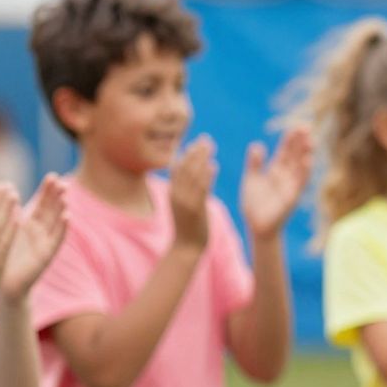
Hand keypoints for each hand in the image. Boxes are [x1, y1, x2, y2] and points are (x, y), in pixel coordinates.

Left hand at [0, 175, 68, 305]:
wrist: (0, 285)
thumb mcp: (0, 232)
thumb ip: (4, 214)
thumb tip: (5, 193)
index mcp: (28, 225)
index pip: (41, 203)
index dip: (47, 191)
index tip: (52, 176)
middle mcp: (40, 232)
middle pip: (52, 210)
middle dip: (57, 196)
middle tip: (61, 181)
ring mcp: (44, 243)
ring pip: (57, 222)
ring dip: (62, 208)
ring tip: (66, 195)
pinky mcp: (46, 255)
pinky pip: (57, 239)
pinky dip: (63, 228)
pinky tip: (67, 216)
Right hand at [168, 137, 215, 251]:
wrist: (186, 248)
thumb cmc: (188, 227)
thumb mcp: (183, 206)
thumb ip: (186, 191)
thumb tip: (191, 179)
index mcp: (173, 193)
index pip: (177, 168)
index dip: (186, 153)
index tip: (195, 142)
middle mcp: (176, 194)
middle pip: (184, 167)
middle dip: (195, 151)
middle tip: (206, 138)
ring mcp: (184, 201)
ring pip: (192, 175)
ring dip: (201, 158)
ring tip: (210, 145)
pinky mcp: (195, 209)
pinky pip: (201, 190)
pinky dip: (206, 176)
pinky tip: (213, 165)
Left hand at [239, 126, 314, 243]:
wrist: (256, 227)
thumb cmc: (254, 205)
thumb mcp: (251, 180)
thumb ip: (254, 163)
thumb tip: (257, 145)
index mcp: (275, 171)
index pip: (285, 151)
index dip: (290, 139)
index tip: (297, 125)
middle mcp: (285, 177)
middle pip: (295, 156)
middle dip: (300, 142)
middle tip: (306, 126)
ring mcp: (290, 187)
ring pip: (300, 167)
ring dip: (306, 154)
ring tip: (310, 140)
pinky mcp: (291, 198)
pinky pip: (299, 183)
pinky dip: (304, 172)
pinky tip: (308, 160)